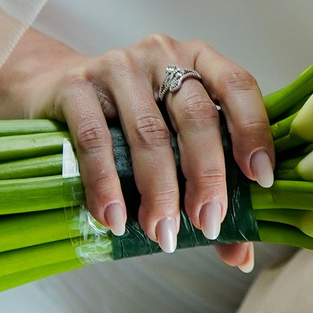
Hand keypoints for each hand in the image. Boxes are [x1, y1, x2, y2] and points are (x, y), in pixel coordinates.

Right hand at [0, 28, 270, 262]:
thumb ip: (210, 190)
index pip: (239, 87)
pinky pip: (96, 140)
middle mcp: (163, 55)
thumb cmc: (128, 120)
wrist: (51, 88)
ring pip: (149, 134)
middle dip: (206, 177)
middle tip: (207, 224)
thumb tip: (241, 257)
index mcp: (200, 60)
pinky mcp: (76, 86)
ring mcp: (118, 66)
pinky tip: (115, 219)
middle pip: (197, 116)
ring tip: (163, 234)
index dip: (254, 131)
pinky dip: (107, 185)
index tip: (260, 180)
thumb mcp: (172, 140)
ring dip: (159, 191)